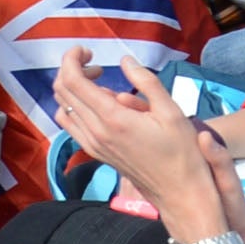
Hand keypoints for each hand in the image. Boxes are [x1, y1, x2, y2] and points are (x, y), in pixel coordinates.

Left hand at [54, 61, 229, 235]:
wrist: (180, 193)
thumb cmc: (182, 152)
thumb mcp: (171, 111)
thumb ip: (146, 82)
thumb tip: (125, 60)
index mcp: (112, 119)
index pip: (72, 81)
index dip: (72, 59)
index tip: (88, 51)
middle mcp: (95, 132)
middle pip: (62, 91)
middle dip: (73, 70)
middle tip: (97, 66)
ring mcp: (92, 145)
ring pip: (62, 108)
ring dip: (73, 89)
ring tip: (100, 83)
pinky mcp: (95, 153)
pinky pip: (71, 125)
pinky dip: (75, 107)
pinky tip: (100, 105)